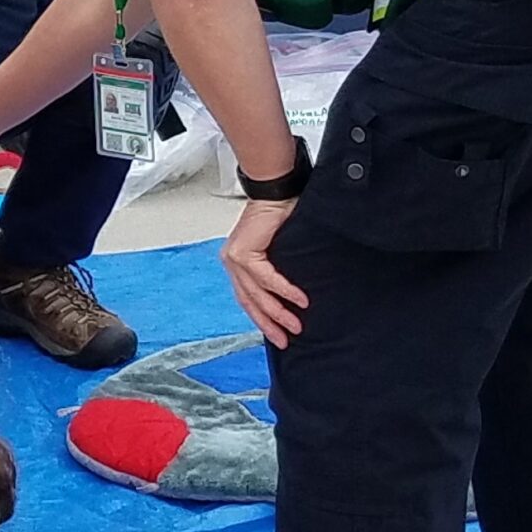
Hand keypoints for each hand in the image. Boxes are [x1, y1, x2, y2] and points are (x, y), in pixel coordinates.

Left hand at [221, 198, 308, 348]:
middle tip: (285, 340)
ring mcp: (235, 258)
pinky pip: (266, 278)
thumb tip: (294, 296)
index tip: (278, 335)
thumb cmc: (280, 215)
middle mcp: (232, 262)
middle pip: (249, 302)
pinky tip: (298, 300)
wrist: (277, 192)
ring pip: (257, 294)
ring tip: (296, 325)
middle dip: (269, 324)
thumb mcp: (277, 250)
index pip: (248, 297)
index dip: (262, 318)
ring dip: (278, 312)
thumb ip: (277, 270)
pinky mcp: (243, 253)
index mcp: (238, 262)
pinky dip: (284, 291)